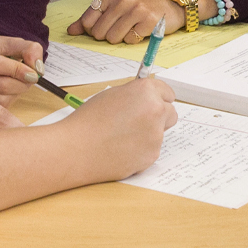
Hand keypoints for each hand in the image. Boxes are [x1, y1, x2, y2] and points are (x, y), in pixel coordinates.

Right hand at [0, 33, 42, 104]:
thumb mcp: (14, 42)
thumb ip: (29, 49)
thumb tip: (36, 67)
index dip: (17, 70)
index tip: (34, 74)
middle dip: (21, 83)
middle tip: (32, 78)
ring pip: (0, 99)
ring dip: (17, 92)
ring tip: (20, 82)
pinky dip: (11, 99)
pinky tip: (11, 90)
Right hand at [62, 75, 178, 177]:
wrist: (76, 149)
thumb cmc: (88, 121)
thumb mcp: (111, 95)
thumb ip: (134, 95)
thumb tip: (145, 98)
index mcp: (146, 91)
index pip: (167, 92)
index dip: (158, 98)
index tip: (153, 102)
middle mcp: (156, 111)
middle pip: (171, 113)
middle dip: (159, 117)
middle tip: (138, 121)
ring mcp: (156, 135)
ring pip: (160, 134)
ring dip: (147, 134)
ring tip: (121, 137)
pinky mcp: (152, 156)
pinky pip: (151, 150)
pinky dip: (140, 150)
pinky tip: (121, 149)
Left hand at [68, 0, 184, 43]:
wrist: (172, 3)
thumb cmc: (142, 5)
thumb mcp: (117, 5)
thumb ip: (93, 17)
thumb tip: (71, 31)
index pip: (88, 20)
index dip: (93, 30)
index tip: (104, 27)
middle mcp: (123, 0)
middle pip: (99, 32)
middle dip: (107, 36)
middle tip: (121, 28)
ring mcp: (137, 10)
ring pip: (113, 38)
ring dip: (121, 38)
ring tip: (131, 29)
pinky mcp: (149, 22)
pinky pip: (129, 40)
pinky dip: (134, 40)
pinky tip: (141, 30)